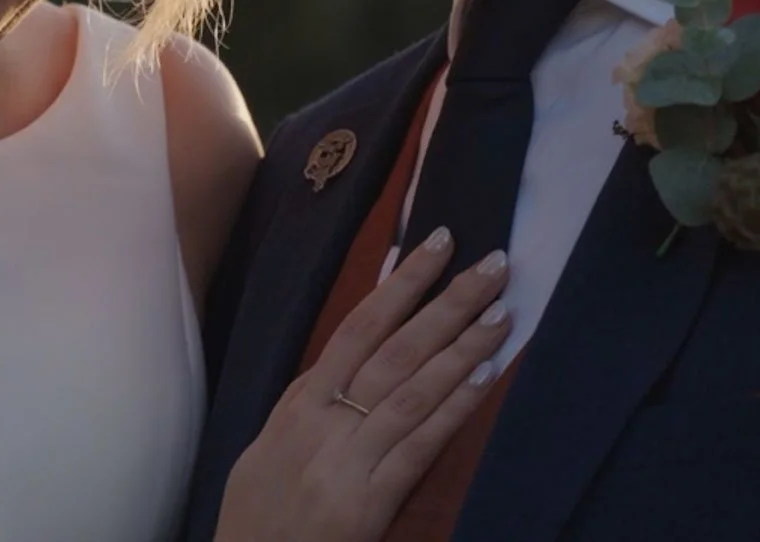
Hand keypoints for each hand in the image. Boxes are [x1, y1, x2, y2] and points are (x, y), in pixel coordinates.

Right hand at [214, 227, 510, 541]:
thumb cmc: (258, 514)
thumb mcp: (269, 447)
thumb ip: (308, 405)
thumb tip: (342, 361)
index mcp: (301, 404)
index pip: (359, 326)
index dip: (401, 284)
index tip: (437, 245)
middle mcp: (323, 422)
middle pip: (395, 348)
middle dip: (446, 302)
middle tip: (493, 265)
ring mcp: (346, 461)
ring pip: (412, 390)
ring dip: (462, 347)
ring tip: (502, 313)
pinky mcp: (366, 503)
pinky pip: (417, 446)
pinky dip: (453, 408)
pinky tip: (485, 377)